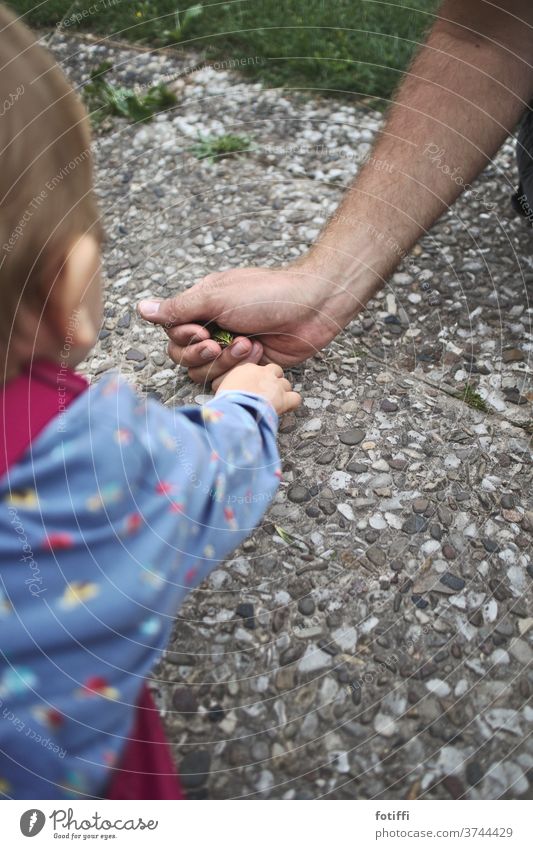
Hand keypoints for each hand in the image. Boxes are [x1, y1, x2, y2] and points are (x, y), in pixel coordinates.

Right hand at [137, 260, 365, 384]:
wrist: (312, 307)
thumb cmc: (266, 294)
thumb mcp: (217, 296)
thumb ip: (179, 308)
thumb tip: (141, 308)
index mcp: (202, 308)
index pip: (173, 334)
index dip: (184, 339)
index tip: (203, 331)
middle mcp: (213, 329)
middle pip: (184, 358)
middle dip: (203, 355)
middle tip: (221, 344)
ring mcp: (232, 350)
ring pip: (206, 373)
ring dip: (226, 361)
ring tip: (248, 345)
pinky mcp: (250, 367)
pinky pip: (230, 380)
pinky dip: (242, 370)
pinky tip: (259, 353)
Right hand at [216, 363, 300, 414]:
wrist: (236, 408)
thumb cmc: (226, 402)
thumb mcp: (222, 388)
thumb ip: (231, 386)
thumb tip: (231, 392)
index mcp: (246, 368)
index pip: (257, 368)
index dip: (257, 378)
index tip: (254, 387)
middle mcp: (263, 373)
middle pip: (274, 371)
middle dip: (272, 381)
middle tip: (266, 393)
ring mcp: (275, 385)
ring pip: (285, 384)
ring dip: (282, 392)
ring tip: (274, 402)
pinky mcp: (284, 398)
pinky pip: (295, 398)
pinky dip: (292, 403)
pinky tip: (286, 408)